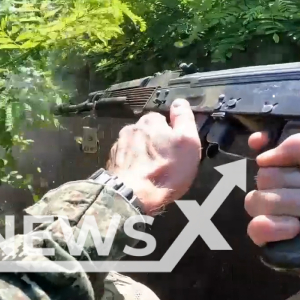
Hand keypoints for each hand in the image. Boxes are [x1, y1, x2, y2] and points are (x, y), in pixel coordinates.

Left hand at [106, 99, 201, 214]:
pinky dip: (132, 166)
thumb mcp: (187, 142)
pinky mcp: (111, 163)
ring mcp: (118, 146)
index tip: (176, 148)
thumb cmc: (165, 170)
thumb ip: (185, 119)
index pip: (162, 119)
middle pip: (147, 133)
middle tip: (165, 162)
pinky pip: (125, 160)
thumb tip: (180, 102)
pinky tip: (140, 177)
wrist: (133, 196)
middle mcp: (131, 129)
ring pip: (135, 146)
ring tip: (152, 171)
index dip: (171, 134)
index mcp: (150, 121)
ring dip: (142, 155)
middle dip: (155, 143)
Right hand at [244, 133, 299, 279]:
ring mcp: (288, 220)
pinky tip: (294, 232)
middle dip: (287, 182)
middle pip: (263, 176)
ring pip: (255, 201)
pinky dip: (272, 228)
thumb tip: (264, 156)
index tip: (257, 143)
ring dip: (284, 204)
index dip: (264, 145)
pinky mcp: (281, 246)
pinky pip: (256, 229)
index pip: (278, 151)